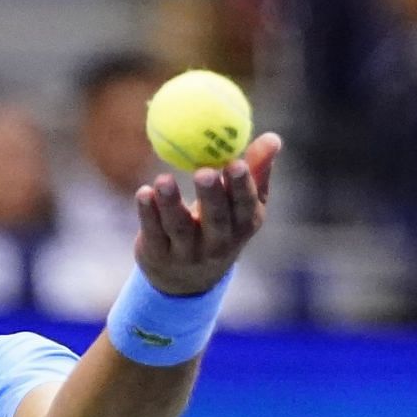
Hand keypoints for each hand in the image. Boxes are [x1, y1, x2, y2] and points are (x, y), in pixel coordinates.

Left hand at [134, 132, 282, 296]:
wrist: (187, 279)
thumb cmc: (221, 225)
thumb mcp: (242, 204)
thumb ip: (256, 170)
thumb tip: (273, 138)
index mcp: (244, 225)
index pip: (245, 206)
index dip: (241, 186)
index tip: (235, 163)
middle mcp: (218, 244)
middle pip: (215, 220)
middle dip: (211, 196)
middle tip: (204, 171)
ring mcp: (187, 253)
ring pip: (179, 227)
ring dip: (171, 203)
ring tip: (163, 180)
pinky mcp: (158, 255)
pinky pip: (153, 232)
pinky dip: (148, 213)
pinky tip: (143, 193)